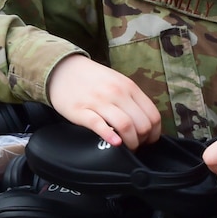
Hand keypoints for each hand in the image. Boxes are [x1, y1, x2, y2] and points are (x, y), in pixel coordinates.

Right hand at [45, 54, 162, 148]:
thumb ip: (132, 99)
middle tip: (137, 146)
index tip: (149, 140)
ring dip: (131, 143)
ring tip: (127, 148)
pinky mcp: (81, 111)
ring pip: (125, 126)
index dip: (154, 133)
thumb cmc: (93, 79)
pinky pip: (99, 125)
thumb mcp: (118, 82)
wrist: (63, 69)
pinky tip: (115, 143)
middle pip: (142, 124)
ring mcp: (99, 102)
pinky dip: (110, 136)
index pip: (153, 115)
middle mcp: (117, 93)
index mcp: (129, 87)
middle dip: (143, 141)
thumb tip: (146, 122)